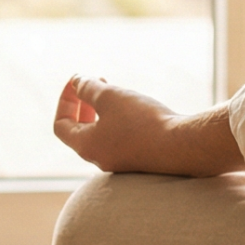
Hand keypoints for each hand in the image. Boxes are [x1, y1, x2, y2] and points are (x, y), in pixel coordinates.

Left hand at [53, 76, 244, 176]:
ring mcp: (122, 162)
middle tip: (96, 83)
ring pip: (103, 134)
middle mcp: (101, 159)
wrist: (183, 147)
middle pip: (80, 131)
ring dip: (104, 111)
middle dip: (84, 104)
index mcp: (87, 146)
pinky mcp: (141, 160)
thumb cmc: (143, 122)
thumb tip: (76, 82)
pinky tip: (138, 108)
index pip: (61, 125)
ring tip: (118, 92)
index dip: (65, 100)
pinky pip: (122, 140)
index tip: (78, 82)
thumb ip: (88, 88)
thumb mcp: (110, 97)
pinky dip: (121, 121)